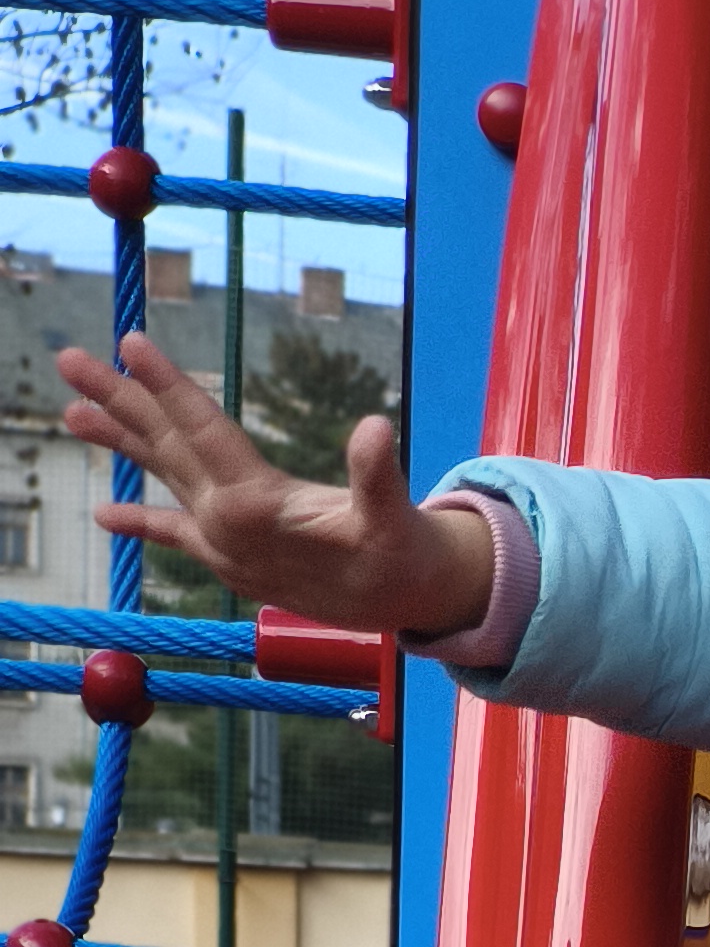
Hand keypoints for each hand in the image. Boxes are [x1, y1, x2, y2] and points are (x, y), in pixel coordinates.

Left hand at [57, 330, 494, 634]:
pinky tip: (105, 513)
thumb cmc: (401, 555)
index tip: (130, 343)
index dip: (167, 385)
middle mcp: (228, 524)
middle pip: (166, 448)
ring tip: (71, 412)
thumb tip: (375, 428)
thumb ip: (377, 475)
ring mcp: (224, 545)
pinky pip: (176, 533)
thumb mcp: (394, 516)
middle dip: (118, 401)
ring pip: (165, 477)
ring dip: (120, 441)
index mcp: (259, 508)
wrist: (404, 604)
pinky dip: (142, 521)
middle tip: (68, 360)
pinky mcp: (230, 560)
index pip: (204, 432)